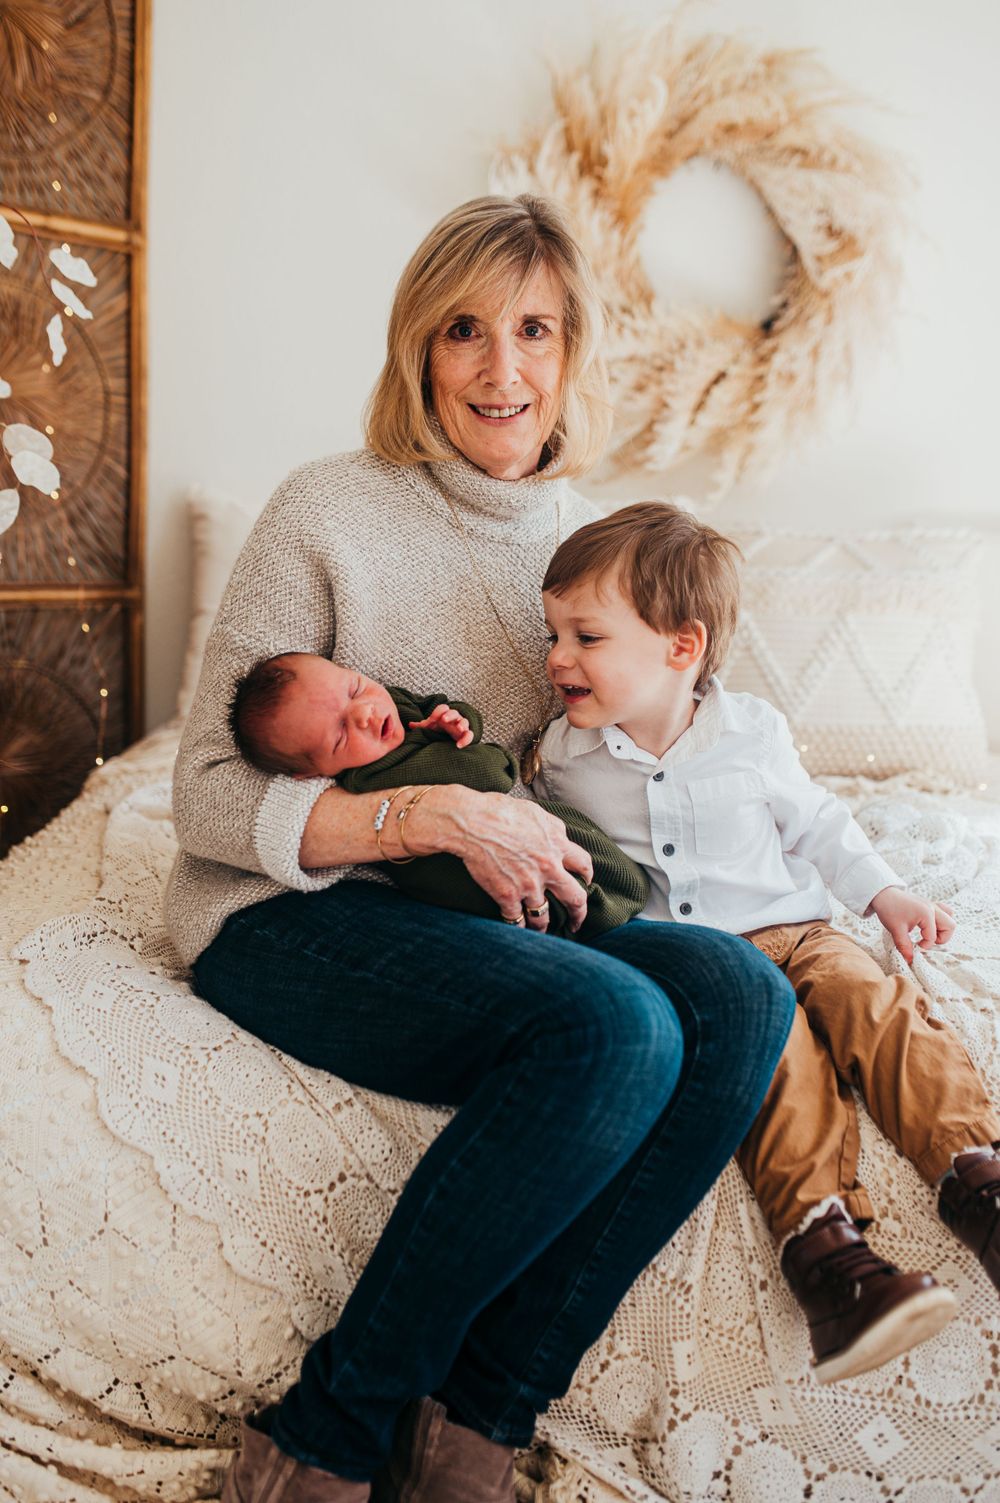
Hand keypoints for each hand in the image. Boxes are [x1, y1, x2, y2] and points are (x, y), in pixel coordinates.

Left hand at [409, 705, 473, 747]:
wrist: (448, 738)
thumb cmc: (438, 730)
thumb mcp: (429, 727)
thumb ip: (420, 726)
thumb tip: (409, 725)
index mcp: (444, 715)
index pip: (443, 708)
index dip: (438, 712)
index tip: (432, 719)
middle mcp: (454, 719)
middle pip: (454, 713)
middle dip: (450, 715)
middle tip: (445, 719)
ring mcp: (461, 726)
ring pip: (465, 722)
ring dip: (462, 724)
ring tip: (459, 728)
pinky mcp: (466, 735)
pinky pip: (470, 735)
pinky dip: (466, 740)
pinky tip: (459, 746)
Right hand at [428, 787, 593, 932]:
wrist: (471, 823)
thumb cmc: (499, 810)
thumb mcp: (535, 812)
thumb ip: (552, 827)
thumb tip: (559, 836)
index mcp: (557, 844)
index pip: (584, 865)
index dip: (587, 876)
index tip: (585, 883)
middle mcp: (548, 868)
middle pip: (575, 898)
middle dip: (578, 914)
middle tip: (576, 922)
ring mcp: (529, 885)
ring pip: (543, 916)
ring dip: (542, 925)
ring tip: (540, 930)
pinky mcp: (507, 896)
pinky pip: (516, 920)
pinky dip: (517, 927)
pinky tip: (516, 929)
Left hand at [870, 886, 955, 963]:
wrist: (883, 894)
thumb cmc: (889, 909)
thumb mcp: (896, 930)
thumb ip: (904, 946)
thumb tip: (910, 960)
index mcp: (926, 914)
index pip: (933, 937)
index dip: (925, 946)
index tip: (915, 947)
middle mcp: (933, 908)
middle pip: (950, 926)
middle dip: (941, 938)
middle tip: (925, 941)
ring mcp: (932, 905)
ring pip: (949, 918)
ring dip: (943, 929)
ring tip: (928, 933)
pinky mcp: (929, 905)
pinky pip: (944, 912)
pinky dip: (940, 921)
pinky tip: (927, 926)